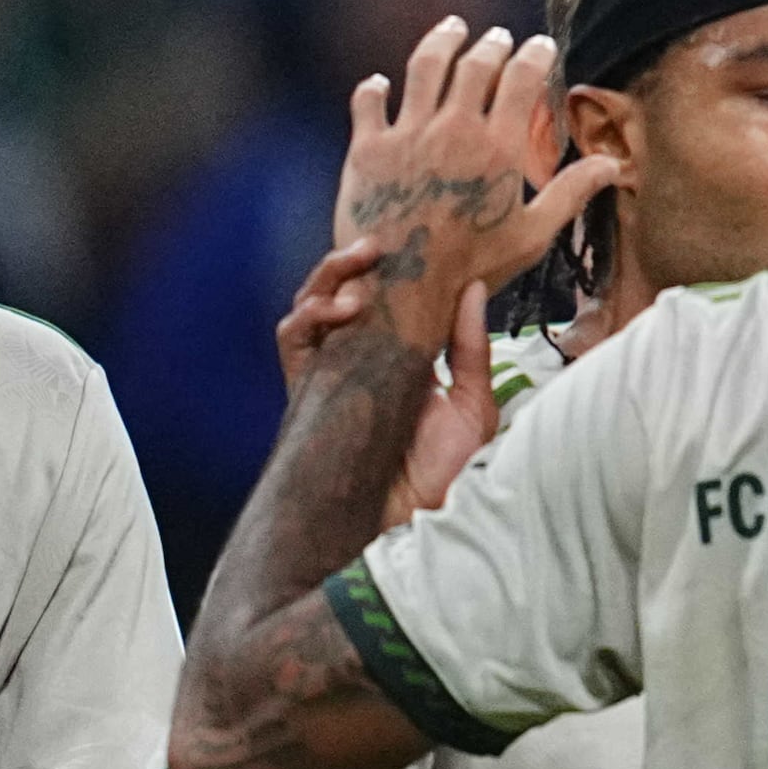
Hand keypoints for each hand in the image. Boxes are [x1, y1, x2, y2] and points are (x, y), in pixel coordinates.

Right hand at [279, 232, 496, 523]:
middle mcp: (359, 364)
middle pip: (339, 298)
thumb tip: (474, 287)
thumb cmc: (449, 474)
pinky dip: (309, 319)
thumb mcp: (473, 404)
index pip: (383, 301)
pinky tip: (340, 310)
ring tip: (357, 267)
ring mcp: (329, 378)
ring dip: (326, 281)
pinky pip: (293, 346)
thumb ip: (469, 347)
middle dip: (348, 264)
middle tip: (376, 243)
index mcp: (399, 360)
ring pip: (310, 312)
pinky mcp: (308, 396)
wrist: (420, 526)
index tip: (410, 242)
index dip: (388, 270)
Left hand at [333, 18, 611, 360]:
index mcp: (498, 146)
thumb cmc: (474, 267)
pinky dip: (374, 88)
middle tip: (497, 36)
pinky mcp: (366, 149)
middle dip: (491, 44)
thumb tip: (614, 164)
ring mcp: (406, 134)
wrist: (402, 289)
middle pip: (474, 65)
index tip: (541, 45)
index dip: (534, 56)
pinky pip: (368, 103)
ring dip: (440, 42)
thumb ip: (571, 192)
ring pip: (424, 68)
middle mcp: (452, 129)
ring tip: (451, 29)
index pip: (521, 79)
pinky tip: (379, 82)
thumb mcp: (533, 235)